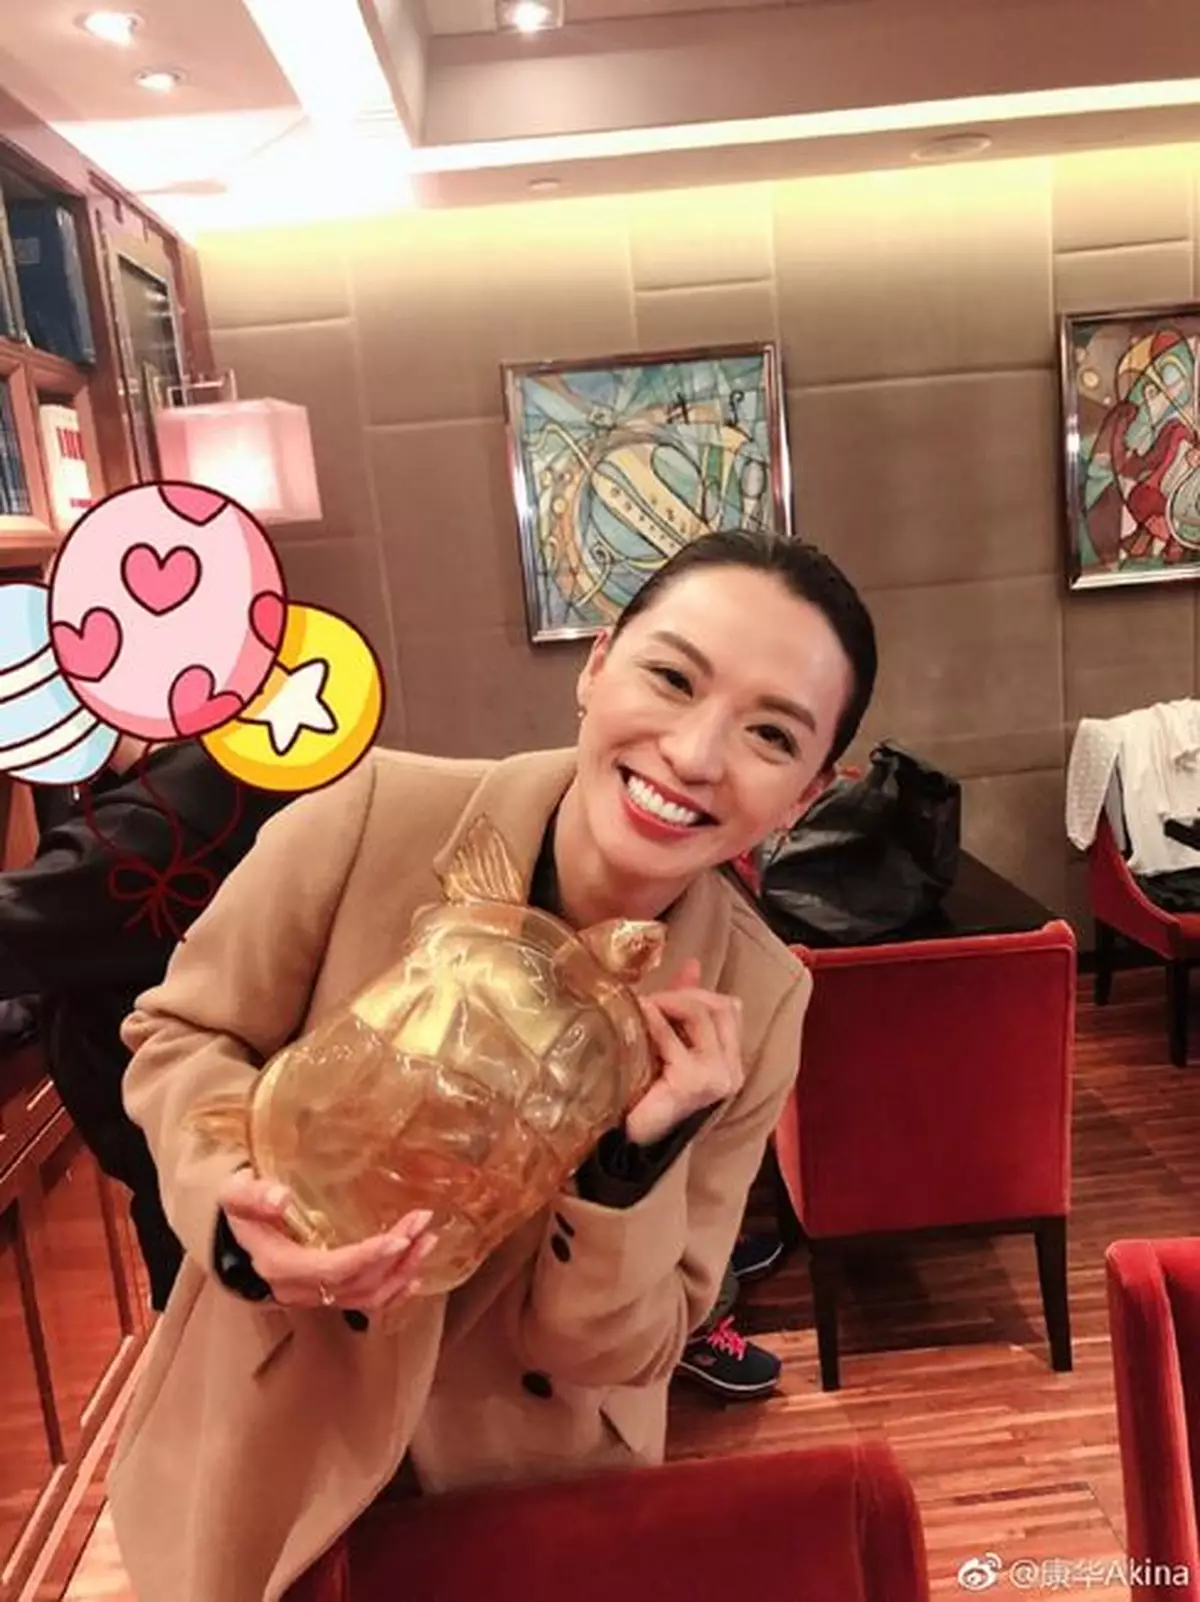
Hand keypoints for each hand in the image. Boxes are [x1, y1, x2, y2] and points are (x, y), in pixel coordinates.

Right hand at [217, 1170, 436, 1311]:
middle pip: (357, 1284)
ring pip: (365, 1297)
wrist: (234, 1233)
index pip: (331, 1269)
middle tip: (422, 1223)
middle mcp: (299, 1288)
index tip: (399, 1239)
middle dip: (395, 1257)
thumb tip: (282, 1198)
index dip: (368, 1257)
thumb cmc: (240, 1208)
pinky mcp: (325, 1294)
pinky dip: (392, 1293)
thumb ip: (253, 1195)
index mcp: (280, 1265)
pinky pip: (363, 1303)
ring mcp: (313, 1296)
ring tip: (427, 1241)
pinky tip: (414, 1276)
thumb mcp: (236, 1194)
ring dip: (401, 1273)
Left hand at [626, 958, 743, 1147]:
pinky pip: (673, 1037)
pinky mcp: (692, 1082)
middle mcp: (731, 1071)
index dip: (700, 992)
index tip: (670, 992)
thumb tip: (692, 964)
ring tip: (645, 1005)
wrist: (634, 1140)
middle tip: (654, 998)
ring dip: (670, 1002)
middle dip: (685, 994)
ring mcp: (715, 1077)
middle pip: (720, 1007)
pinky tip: (640, 1016)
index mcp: (731, 1063)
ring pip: (702, 1015)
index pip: (731, 1009)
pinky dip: (655, 1021)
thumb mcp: (673, 1044)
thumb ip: (684, 1008)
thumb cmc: (651, 1093)